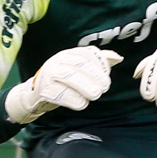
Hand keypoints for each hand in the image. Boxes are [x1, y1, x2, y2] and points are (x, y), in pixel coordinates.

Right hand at [4, 46, 122, 123]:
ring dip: (84, 87)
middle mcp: (58, 60)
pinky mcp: (45, 89)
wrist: (37, 92)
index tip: (107, 75)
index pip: (87, 54)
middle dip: (94, 76)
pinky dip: (73, 99)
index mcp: (69, 53)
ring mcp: (50, 74)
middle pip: (79, 65)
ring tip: (96, 95)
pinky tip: (82, 104)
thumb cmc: (64, 79)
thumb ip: (99, 61)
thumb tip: (118, 58)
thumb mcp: (80, 67)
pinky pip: (60, 94)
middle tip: (104, 87)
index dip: (100, 64)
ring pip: (69, 78)